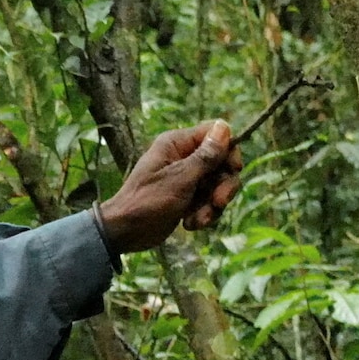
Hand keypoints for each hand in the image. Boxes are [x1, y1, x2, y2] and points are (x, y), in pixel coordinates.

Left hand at [96, 118, 244, 251]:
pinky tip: (190, 224)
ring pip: (218, 185)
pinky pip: (208, 201)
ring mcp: (186, 177)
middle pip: (222, 163)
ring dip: (213, 205)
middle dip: (223, 186)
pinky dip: (204, 214)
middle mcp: (183, 156)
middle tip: (218, 202)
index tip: (232, 170)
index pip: (216, 134)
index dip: (229, 151)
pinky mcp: (188, 197)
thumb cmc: (147, 201)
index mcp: (177, 143)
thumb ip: (205, 156)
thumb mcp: (180, 178)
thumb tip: (223, 127)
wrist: (125, 232)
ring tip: (198, 219)